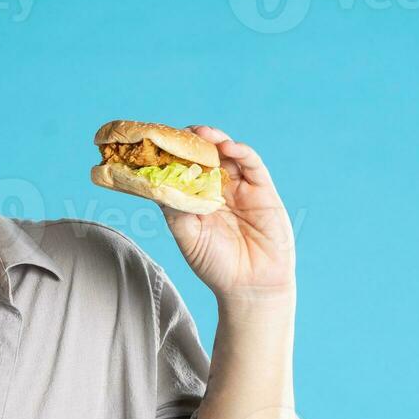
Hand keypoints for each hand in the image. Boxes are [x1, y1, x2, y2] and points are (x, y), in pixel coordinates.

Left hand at [161, 126, 294, 304]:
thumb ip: (174, 208)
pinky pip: (253, 165)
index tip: (158, 142)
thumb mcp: (187, 234)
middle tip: (178, 132)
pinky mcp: (263, 191)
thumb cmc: (215, 264)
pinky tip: (228, 146)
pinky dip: (241, 151)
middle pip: (206, 156)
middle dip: (193, 141)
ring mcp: (242, 188)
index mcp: (198, 198)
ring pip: (228, 154)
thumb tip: (154, 183)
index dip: (174, 154)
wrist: (250, 286)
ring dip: (215, 139)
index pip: (185, 168)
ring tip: (201, 133)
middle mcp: (219, 189)